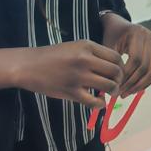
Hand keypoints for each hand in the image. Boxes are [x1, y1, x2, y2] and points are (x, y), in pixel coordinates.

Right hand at [0, 41, 123, 108]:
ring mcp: (79, 76)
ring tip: (109, 93)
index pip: (115, 57)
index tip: (118, 73)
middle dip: (119, 80)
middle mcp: (85, 59)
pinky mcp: (72, 92)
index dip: (121, 67)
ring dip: (113, 91)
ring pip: (109, 86)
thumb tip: (113, 67)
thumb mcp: (75, 47)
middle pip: (115, 71)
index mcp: (87, 46)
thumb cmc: (52, 56)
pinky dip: (101, 104)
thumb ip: (93, 54)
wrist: (29, 66)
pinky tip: (99, 103)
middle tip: (116, 84)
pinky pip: (94, 102)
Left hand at [101, 13, 150, 96]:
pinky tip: (134, 89)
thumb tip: (112, 85)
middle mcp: (149, 38)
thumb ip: (111, 62)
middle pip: (145, 66)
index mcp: (138, 33)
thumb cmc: (111, 34)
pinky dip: (145, 82)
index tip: (117, 85)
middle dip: (133, 83)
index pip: (136, 59)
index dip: (127, 74)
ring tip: (127, 93)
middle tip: (121, 93)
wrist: (118, 25)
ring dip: (140, 85)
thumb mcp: (108, 44)